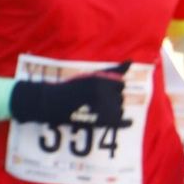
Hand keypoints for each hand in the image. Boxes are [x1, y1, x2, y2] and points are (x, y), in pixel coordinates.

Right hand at [9, 63, 131, 127]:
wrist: (52, 102)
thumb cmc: (72, 87)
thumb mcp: (91, 76)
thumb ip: (113, 70)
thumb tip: (131, 61)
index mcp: (102, 81)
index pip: (120, 85)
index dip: (112, 88)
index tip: (101, 91)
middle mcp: (106, 94)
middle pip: (120, 98)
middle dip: (111, 99)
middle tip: (94, 101)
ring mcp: (105, 109)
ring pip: (119, 110)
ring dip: (113, 110)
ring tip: (97, 110)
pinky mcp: (103, 122)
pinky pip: (122, 122)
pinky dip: (126, 122)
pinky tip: (128, 122)